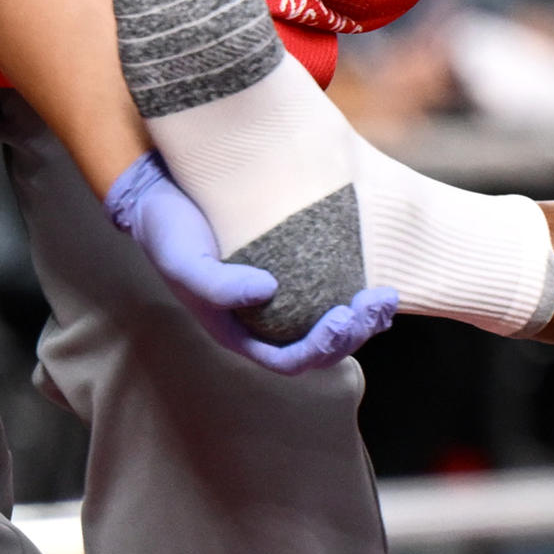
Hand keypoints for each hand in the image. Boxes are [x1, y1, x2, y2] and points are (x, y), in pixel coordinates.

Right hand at [104, 155, 396, 375]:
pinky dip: (359, 291)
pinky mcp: (298, 266)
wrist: (166, 193)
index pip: (290, 361)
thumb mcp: (184, 261)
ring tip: (386, 297)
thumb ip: (217, 285)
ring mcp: (285, 296)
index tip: (342, 318)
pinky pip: (334, 290)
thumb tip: (268, 292)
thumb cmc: (170, 233)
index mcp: (240, 332)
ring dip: (366, 318)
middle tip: (376, 304)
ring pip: (334, 323)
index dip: (321, 348)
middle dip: (354, 333)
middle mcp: (266, 322)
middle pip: (321, 348)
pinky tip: (378, 279)